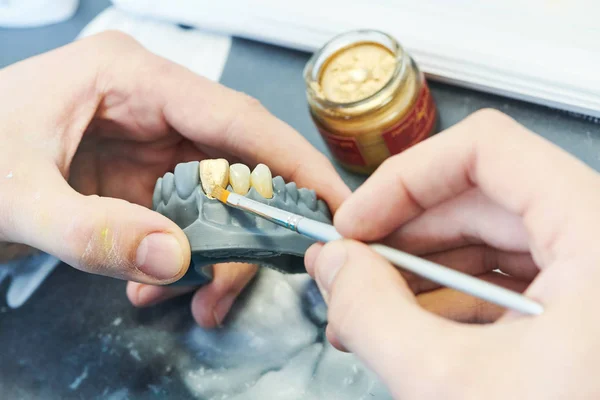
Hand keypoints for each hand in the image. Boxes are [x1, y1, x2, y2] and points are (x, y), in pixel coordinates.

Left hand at [0, 31, 349, 326]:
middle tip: (265, 269)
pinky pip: (189, 218)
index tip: (331, 201)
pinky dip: (185, 257)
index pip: (235, 117)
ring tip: (197, 296)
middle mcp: (150, 105)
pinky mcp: (143, 176)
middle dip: (252, 225)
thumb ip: (92, 231)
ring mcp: (149, 142)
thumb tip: (172, 258)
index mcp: (129, 78)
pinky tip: (156, 283)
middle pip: (236, 163)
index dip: (292, 161)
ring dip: (216, 253)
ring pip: (219, 197)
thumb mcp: (17, 196)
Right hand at [305, 109, 599, 398]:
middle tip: (347, 272)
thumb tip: (331, 263)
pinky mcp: (585, 316)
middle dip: (401, 236)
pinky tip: (408, 336)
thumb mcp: (450, 387)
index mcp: (598, 235)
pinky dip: (451, 305)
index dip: (407, 178)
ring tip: (364, 315)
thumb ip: (372, 313)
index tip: (356, 222)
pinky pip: (506, 286)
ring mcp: (595, 281)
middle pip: (480, 199)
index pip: (486, 149)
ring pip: (489, 246)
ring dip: (418, 276)